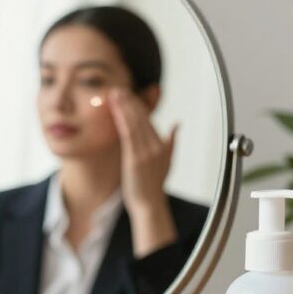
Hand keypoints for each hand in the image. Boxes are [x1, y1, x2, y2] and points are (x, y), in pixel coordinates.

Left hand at [109, 88, 177, 256]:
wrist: (149, 205)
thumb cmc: (153, 185)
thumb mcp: (166, 161)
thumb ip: (171, 142)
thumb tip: (178, 125)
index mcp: (163, 145)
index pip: (149, 120)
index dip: (138, 106)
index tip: (128, 94)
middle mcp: (156, 146)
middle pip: (142, 118)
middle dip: (130, 101)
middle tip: (119, 89)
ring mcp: (146, 152)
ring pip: (135, 123)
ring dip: (124, 106)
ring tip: (115, 94)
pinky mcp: (135, 158)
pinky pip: (128, 133)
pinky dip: (122, 119)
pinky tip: (115, 110)